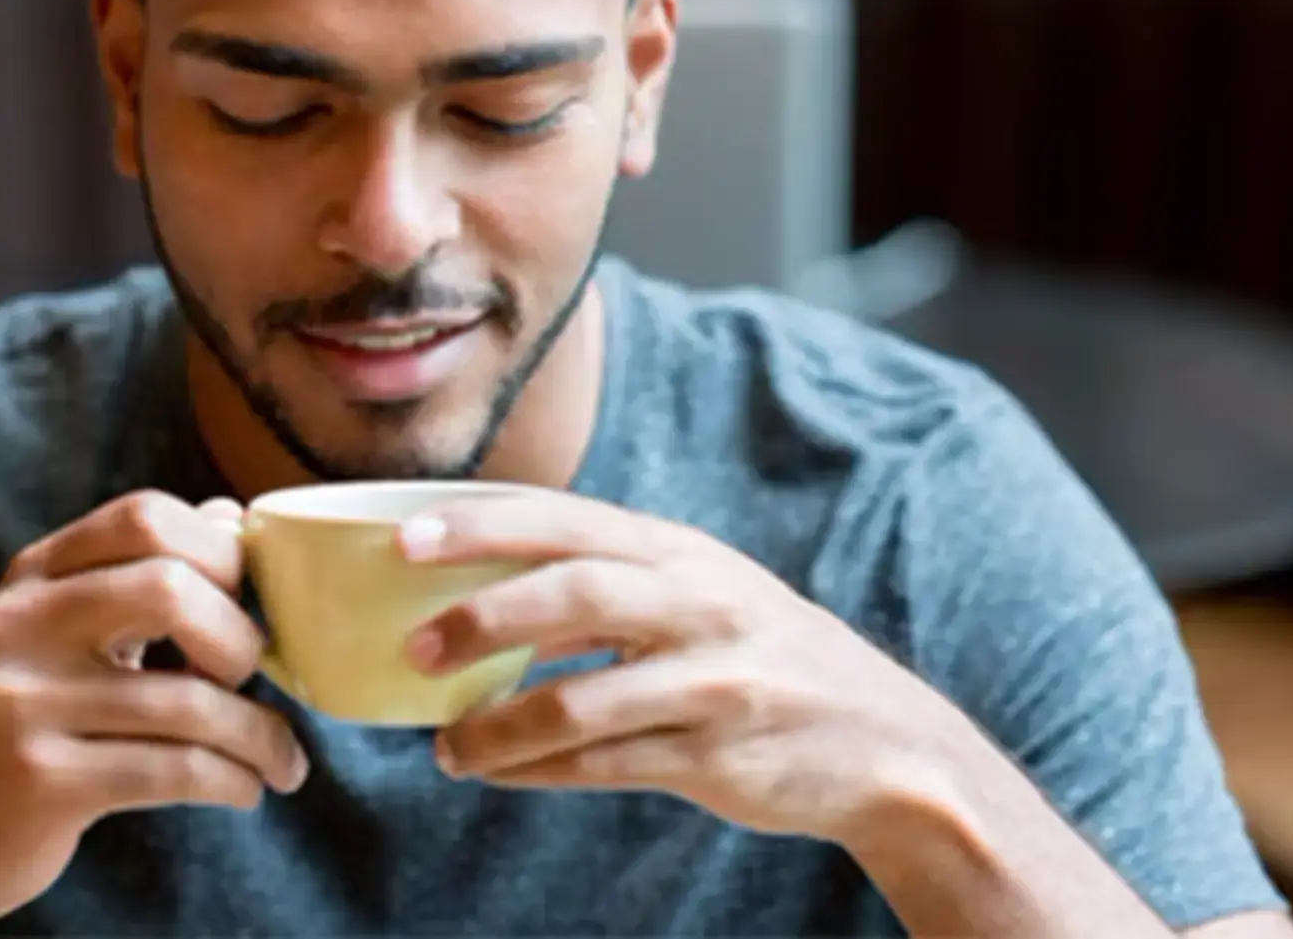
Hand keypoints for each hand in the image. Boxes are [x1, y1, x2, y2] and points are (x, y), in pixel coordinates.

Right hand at [0, 491, 310, 930]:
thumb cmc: (17, 724)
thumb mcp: (58, 633)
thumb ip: (138, 573)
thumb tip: (231, 517)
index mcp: (31, 576)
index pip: (144, 515)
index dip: (220, 551)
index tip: (248, 601)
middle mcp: (19, 626)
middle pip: (169, 587)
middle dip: (239, 635)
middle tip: (254, 676)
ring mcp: (22, 704)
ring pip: (187, 701)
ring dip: (258, 734)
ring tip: (280, 760)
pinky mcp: (40, 781)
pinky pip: (173, 770)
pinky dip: (232, 780)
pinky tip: (246, 789)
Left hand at [400, 488, 968, 842]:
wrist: (887, 741)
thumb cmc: (760, 653)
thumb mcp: (700, 590)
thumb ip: (612, 577)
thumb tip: (480, 582)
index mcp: (679, 552)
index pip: (565, 520)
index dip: (481, 524)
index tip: (405, 535)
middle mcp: (697, 603)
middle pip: (576, 589)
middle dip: (484, 612)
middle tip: (413, 644)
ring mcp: (713, 680)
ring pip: (582, 698)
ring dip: (499, 725)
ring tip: (446, 747)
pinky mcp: (719, 755)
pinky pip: (607, 764)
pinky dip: (540, 771)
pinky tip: (496, 773)